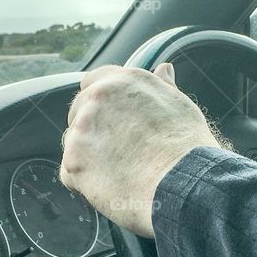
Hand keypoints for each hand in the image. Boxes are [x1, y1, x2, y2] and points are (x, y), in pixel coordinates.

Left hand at [60, 64, 222, 237]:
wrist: (183, 186)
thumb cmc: (188, 149)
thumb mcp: (180, 107)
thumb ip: (163, 86)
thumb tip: (164, 68)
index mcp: (123, 81)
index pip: (94, 82)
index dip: (102, 103)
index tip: (113, 120)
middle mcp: (97, 98)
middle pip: (78, 111)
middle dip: (92, 129)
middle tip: (119, 151)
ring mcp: (81, 130)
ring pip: (73, 142)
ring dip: (88, 155)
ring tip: (119, 172)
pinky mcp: (73, 162)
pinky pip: (69, 173)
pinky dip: (84, 183)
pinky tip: (111, 187)